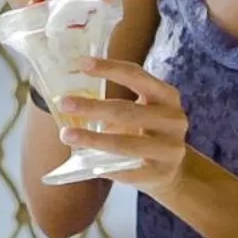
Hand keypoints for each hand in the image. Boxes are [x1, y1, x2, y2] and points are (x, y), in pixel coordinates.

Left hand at [57, 57, 189, 195]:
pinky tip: (89, 166)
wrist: (171, 169)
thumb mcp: (136, 111)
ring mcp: (171, 149)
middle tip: (64, 103)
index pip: (136, 76)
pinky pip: (129, 171)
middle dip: (93, 107)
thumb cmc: (144, 132)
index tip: (82, 63)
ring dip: (93, 139)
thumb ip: (111, 103)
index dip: (109, 68)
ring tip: (66, 135)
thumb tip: (65, 98)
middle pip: (127, 111)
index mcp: (166, 96)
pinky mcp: (162, 173)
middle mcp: (173, 119)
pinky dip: (106, 168)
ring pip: (126, 144)